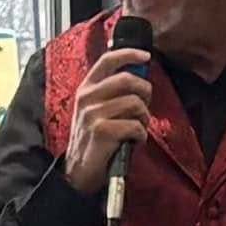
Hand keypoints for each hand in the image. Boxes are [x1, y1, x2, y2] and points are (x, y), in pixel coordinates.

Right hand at [63, 47, 152, 195]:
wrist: (79, 170)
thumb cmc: (95, 139)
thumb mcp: (97, 110)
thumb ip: (113, 93)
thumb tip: (140, 78)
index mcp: (86, 88)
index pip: (107, 60)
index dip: (129, 54)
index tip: (146, 57)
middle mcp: (87, 97)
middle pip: (128, 80)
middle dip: (145, 93)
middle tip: (144, 108)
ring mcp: (93, 114)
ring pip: (135, 104)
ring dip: (144, 118)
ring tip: (137, 128)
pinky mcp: (102, 131)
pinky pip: (135, 126)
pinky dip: (141, 135)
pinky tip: (134, 141)